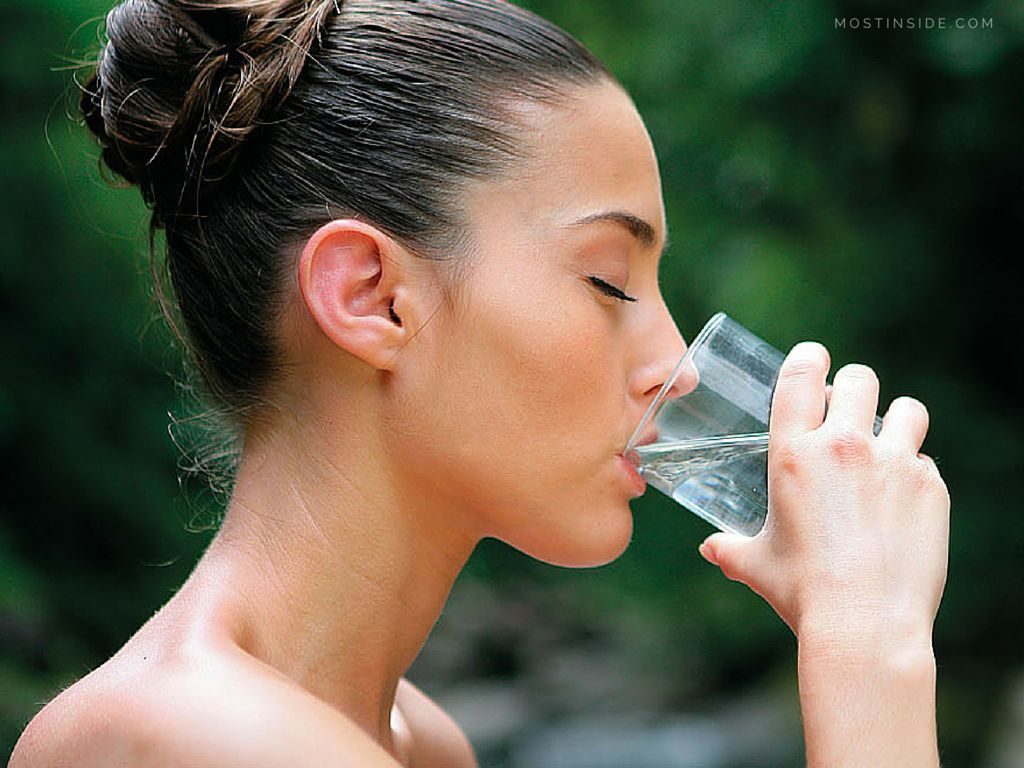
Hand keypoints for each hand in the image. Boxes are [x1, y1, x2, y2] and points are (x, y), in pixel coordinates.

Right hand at [698, 341, 950, 648]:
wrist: (865, 624)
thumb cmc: (803, 592)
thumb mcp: (756, 565)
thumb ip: (730, 549)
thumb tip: (710, 549)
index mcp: (793, 454)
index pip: (801, 375)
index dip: (809, 357)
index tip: (814, 359)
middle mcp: (844, 446)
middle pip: (859, 378)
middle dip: (853, 388)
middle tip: (848, 413)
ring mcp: (893, 462)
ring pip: (906, 409)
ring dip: (895, 420)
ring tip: (886, 445)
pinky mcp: (929, 486)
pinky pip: (926, 460)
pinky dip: (914, 472)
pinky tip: (901, 501)